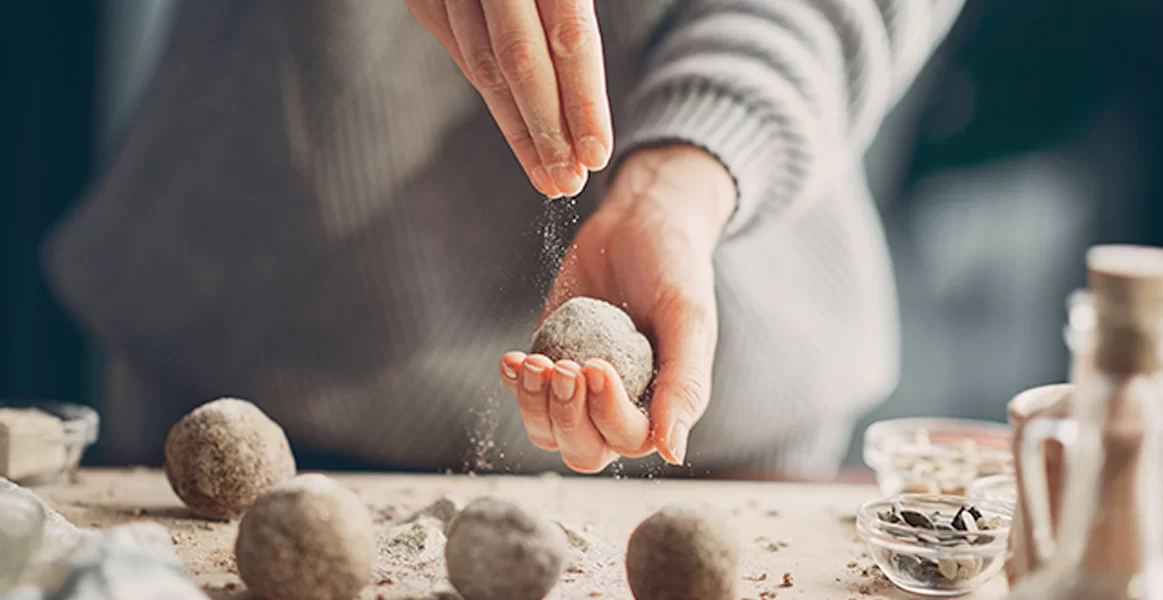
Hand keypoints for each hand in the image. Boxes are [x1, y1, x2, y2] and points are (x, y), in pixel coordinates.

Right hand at [406, 0, 610, 196]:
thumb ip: (573, 17)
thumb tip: (593, 95)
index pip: (571, 39)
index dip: (583, 103)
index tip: (594, 156)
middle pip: (522, 63)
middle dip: (546, 131)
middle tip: (567, 182)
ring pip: (483, 65)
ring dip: (516, 127)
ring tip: (545, 173)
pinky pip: (458, 48)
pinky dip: (487, 90)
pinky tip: (513, 125)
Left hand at [499, 144, 736, 472]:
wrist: (639, 224)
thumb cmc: (674, 268)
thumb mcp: (688, 320)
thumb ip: (684, 385)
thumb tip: (674, 453)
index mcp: (662, 405)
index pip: (629, 438)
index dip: (606, 412)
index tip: (595, 365)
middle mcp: (622, 407)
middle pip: (584, 449)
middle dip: (566, 415)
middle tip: (564, 367)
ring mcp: (582, 391)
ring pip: (548, 432)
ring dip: (534, 405)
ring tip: (533, 362)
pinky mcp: (552, 365)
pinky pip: (527, 397)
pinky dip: (515, 384)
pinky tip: (514, 358)